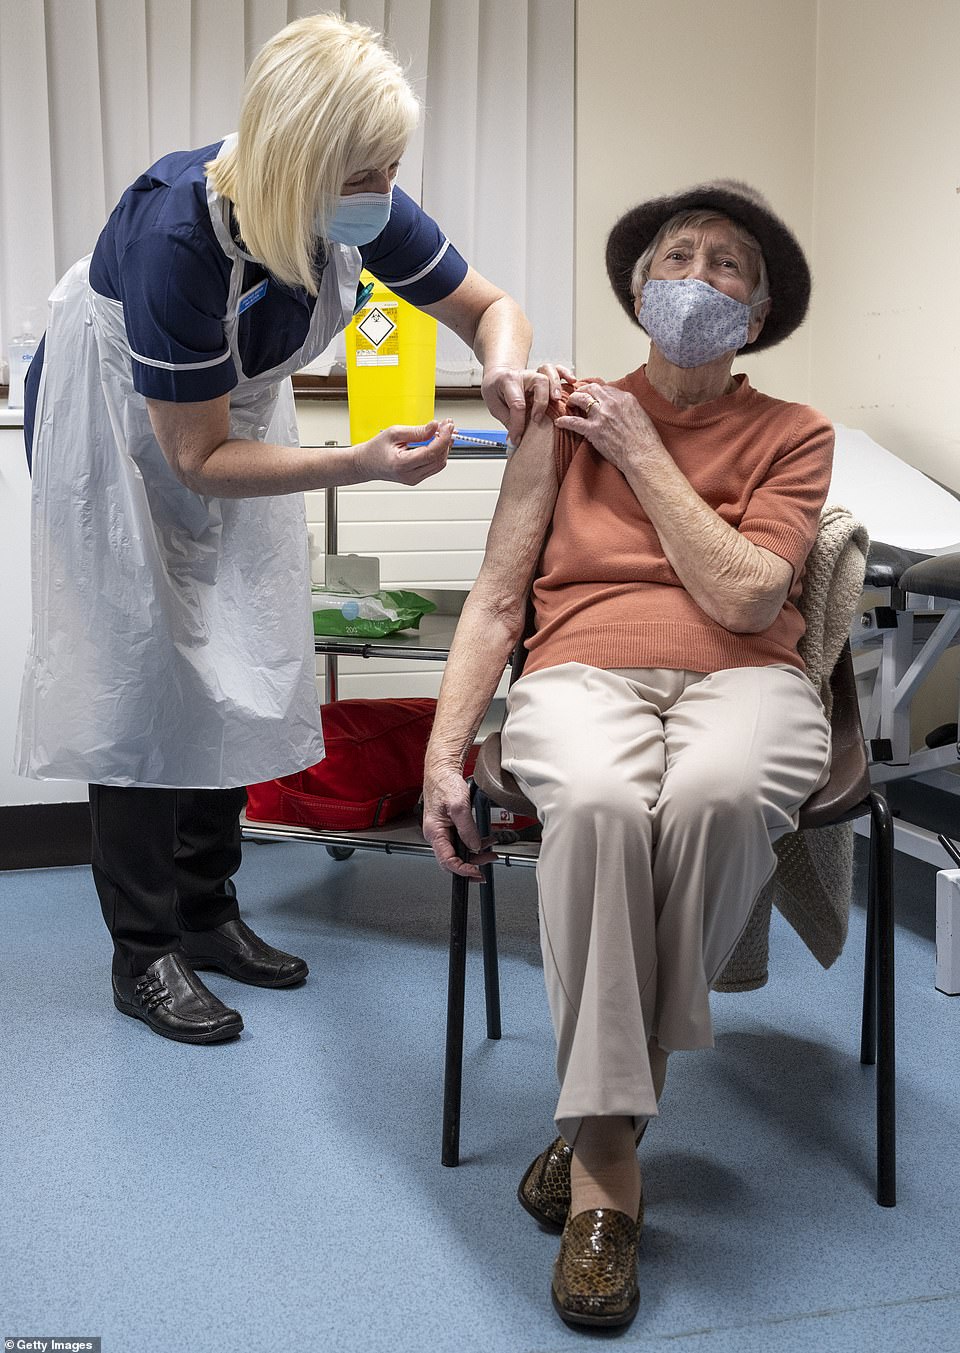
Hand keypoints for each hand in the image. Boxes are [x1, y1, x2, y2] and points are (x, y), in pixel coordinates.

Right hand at [356, 419, 453, 484]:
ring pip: (439, 464)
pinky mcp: (417, 478)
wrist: (366, 464)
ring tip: (443, 431)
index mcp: (402, 464)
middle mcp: (410, 475)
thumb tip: (435, 427)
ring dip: (444, 447)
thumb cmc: (376, 449)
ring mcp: (415, 479)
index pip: (431, 453)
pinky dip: (439, 452)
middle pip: (438, 459)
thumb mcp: (394, 433)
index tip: (448, 426)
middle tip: (447, 425)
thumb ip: (417, 431)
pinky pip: (434, 466)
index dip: (443, 438)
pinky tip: (438, 441)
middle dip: (446, 441)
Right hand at [422, 761, 495, 879]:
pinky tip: (486, 841)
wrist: (442, 770)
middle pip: (453, 859)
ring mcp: (443, 831)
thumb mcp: (459, 805)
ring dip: (476, 854)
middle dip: (472, 864)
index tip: (476, 872)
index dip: (463, 870)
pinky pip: (462, 841)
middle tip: (488, 862)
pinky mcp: (450, 826)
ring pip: (459, 851)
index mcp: (434, 832)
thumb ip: (467, 828)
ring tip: (491, 852)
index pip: (447, 861)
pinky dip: (475, 843)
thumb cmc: (444, 783)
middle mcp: (437, 834)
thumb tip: (474, 846)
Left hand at [481, 364, 574, 443]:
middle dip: (541, 402)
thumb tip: (516, 439)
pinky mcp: (544, 375)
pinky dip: (565, 374)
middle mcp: (524, 375)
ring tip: (557, 400)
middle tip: (537, 419)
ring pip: (549, 373)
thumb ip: (507, 421)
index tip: (516, 438)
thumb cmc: (496, 389)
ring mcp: (535, 373)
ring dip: (556, 386)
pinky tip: (571, 381)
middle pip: (539, 382)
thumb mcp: (494, 406)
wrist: (498, 376)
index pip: (517, 403)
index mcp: (508, 381)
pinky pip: (557, 369)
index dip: (518, 424)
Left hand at [554, 383, 660, 471]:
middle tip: (578, 395)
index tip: (593, 395)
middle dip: (583, 390)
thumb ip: (628, 408)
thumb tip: (621, 409)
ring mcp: (602, 415)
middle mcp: (612, 403)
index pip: (606, 388)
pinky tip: (559, 422)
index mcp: (625, 398)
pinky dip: (564, 421)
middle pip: (592, 389)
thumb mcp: (641, 415)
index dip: (597, 391)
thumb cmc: (645, 441)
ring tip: (569, 404)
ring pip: (581, 399)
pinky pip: (573, 422)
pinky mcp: (593, 430)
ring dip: (573, 400)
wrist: (644, 455)